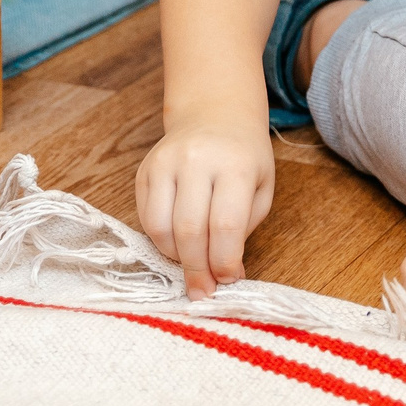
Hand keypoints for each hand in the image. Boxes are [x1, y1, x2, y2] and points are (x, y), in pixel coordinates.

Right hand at [136, 112, 275, 296]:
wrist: (215, 114)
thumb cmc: (244, 158)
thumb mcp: (261, 188)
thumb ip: (244, 231)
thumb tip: (226, 276)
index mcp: (235, 165)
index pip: (225, 224)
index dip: (223, 262)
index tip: (225, 282)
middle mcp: (197, 160)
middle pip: (189, 229)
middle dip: (196, 268)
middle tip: (202, 291)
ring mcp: (165, 163)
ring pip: (160, 227)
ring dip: (175, 257)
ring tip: (191, 262)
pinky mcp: (144, 170)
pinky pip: (146, 218)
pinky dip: (160, 240)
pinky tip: (177, 242)